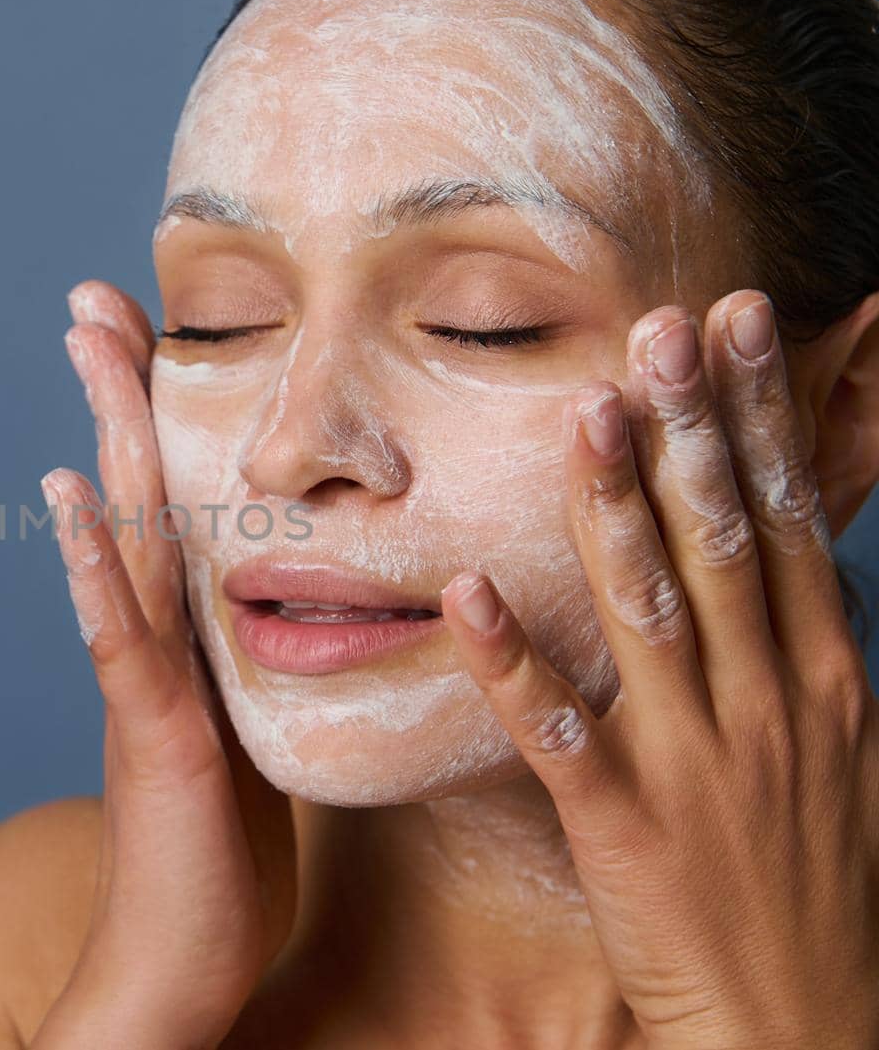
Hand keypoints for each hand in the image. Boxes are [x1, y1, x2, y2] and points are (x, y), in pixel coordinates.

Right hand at [29, 280, 297, 1048]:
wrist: (174, 967)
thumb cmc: (219, 859)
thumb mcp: (246, 739)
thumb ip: (247, 672)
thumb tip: (284, 616)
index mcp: (189, 641)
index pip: (175, 509)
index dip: (162, 424)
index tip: (156, 337)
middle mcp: (155, 645)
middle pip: (138, 496)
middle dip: (118, 393)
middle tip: (93, 296)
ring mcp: (143, 685)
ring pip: (124, 539)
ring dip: (103, 437)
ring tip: (86, 344)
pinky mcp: (151, 737)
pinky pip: (118, 638)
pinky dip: (89, 564)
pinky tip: (70, 497)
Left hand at [440, 293, 878, 1048]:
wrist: (806, 1029)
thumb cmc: (812, 885)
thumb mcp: (838, 751)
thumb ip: (806, 652)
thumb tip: (794, 563)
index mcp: (821, 679)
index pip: (790, 522)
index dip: (761, 417)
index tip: (730, 326)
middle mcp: (769, 703)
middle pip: (728, 541)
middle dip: (695, 427)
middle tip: (660, 324)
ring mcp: (699, 763)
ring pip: (653, 614)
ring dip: (615, 511)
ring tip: (582, 414)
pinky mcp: (628, 826)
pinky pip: (559, 733)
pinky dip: (512, 662)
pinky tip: (466, 595)